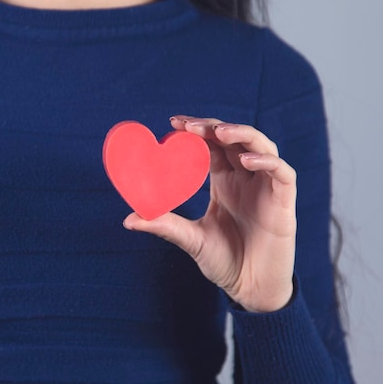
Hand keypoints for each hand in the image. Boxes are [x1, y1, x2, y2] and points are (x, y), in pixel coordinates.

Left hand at [123, 116, 296, 312]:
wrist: (251, 288)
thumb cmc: (225, 261)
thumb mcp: (191, 239)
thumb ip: (164, 225)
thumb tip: (128, 219)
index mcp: (224, 181)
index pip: (212, 145)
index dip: (197, 131)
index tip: (173, 123)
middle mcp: (245, 179)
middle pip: (234, 139)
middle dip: (213, 127)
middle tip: (188, 125)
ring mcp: (266, 187)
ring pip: (261, 147)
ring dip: (241, 134)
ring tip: (218, 132)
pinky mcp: (284, 202)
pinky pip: (282, 173)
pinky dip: (266, 162)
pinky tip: (245, 161)